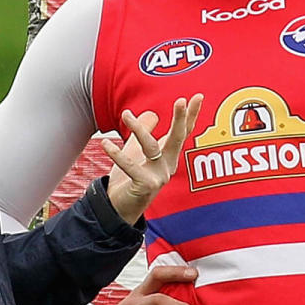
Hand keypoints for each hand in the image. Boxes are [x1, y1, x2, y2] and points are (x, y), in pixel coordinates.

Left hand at [102, 94, 202, 223]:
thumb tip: (153, 114)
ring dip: (138, 129)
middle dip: (180, 119)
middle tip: (181, 101)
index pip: (183, 132)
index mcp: (168, 156)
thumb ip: (146, 132)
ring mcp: (159, 176)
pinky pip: (130, 166)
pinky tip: (106, 143)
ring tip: (126, 114)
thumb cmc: (130, 178)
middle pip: (177, 138)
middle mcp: (168, 165)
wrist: (120, 207)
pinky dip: (117, 154)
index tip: (198, 96)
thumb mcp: (137, 150)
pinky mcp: (145, 185)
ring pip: (151, 147)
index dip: (191, 115)